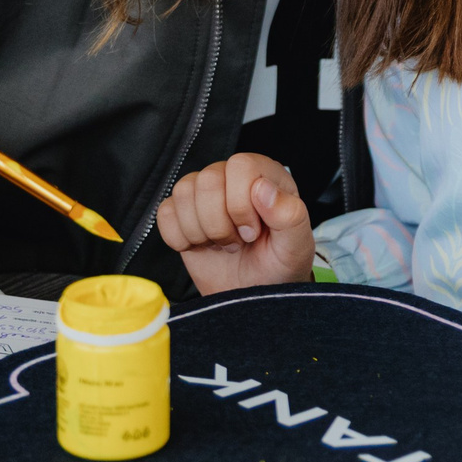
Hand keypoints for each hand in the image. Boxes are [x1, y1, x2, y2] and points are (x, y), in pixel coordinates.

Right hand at [157, 153, 313, 294]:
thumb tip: (263, 188)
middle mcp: (231, 177)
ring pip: (183, 192)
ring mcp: (203, 194)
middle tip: (237, 242)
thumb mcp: (296, 246)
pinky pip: (165, 213)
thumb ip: (289, 215)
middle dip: (220, 223)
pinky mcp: (181, 213)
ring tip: (222, 245)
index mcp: (264, 175)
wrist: (253, 295)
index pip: (240, 166)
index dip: (241, 203)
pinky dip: (180, 238)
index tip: (252, 232)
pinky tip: (201, 247)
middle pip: (207, 180)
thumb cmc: (278, 267)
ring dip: (201, 231)